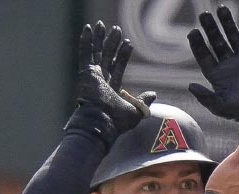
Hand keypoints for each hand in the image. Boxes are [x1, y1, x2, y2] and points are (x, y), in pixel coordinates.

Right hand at [67, 22, 155, 140]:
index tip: (128, 43)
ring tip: (102, 24)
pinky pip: (85, 53)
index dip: (122, 55)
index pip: (118, 67)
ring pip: (96, 53)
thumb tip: (154, 94)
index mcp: (111, 90)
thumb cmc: (117, 122)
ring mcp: (92, 77)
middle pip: (106, 57)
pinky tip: (88, 28)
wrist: (102, 123)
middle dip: (111, 43)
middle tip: (117, 29)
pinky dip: (85, 41)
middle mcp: (100, 82)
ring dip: (99, 39)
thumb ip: (144, 100)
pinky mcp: (85, 73)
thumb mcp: (136, 110)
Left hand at [187, 6, 238, 130]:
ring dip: (228, 24)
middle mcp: (229, 65)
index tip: (193, 32)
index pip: (205, 56)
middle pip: (217, 43)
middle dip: (210, 29)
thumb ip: (206, 97)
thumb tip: (190, 85)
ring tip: (222, 9)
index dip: (198, 44)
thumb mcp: (221, 108)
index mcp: (218, 76)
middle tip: (204, 15)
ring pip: (234, 38)